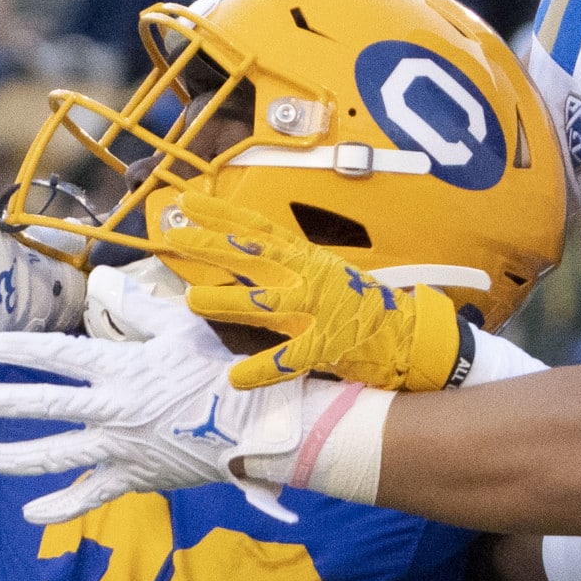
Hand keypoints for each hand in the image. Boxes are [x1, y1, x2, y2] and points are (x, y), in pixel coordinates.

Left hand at [0, 267, 309, 524]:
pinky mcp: (133, 477)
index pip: (58, 356)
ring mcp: (118, 448)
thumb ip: (136, 305)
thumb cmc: (217, 371)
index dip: (20, 349)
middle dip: (3, 402)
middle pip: (45, 406)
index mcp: (120, 368)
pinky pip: (90, 495)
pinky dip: (60, 506)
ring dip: (15, 456)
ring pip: (56, 455)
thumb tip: (102, 279)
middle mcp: (111, 409)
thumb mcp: (180, 326)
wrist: (251, 426)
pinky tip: (30, 512)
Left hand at [155, 192, 466, 391]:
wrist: (406, 334)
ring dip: (228, 301)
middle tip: (175, 237)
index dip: (222, 214)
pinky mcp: (327, 346)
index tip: (188, 202)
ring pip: (265, 303)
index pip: (257, 229)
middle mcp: (307, 277)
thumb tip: (235, 260)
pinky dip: (263, 370)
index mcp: (304, 258)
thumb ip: (281, 268)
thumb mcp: (319, 273)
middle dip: (212, 246)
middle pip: (252, 257)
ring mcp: (317, 311)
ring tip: (194, 300)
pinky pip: (290, 359)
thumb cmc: (356, 304)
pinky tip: (236, 378)